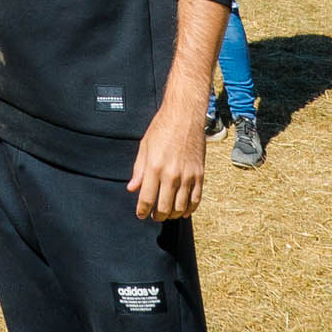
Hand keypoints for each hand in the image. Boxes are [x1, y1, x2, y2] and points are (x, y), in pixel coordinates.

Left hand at [127, 100, 205, 220]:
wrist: (185, 116)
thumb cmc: (162, 128)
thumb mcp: (145, 145)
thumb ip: (139, 169)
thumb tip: (132, 188)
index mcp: (155, 166)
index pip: (147, 198)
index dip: (142, 210)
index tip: (140, 215)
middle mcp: (171, 174)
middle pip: (165, 207)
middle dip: (158, 216)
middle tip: (154, 216)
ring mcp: (187, 175)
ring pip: (181, 207)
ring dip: (173, 214)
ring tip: (167, 213)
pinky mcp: (199, 174)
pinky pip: (195, 199)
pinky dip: (190, 209)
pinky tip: (184, 211)